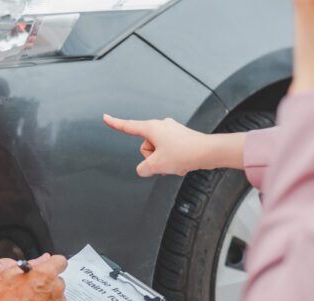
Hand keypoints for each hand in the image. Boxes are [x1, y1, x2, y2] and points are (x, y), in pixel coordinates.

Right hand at [0, 255, 68, 300]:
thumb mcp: (10, 274)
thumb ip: (31, 264)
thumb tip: (43, 259)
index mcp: (46, 274)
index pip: (60, 261)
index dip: (54, 264)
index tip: (50, 268)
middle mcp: (57, 288)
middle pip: (58, 281)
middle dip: (49, 284)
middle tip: (35, 291)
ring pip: (59, 297)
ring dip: (50, 298)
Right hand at [103, 114, 245, 176]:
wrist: (208, 152)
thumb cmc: (185, 153)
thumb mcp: (157, 165)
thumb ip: (143, 169)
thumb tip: (144, 169)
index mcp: (152, 128)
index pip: (128, 126)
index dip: (115, 123)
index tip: (105, 117)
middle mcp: (161, 126)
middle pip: (145, 146)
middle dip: (152, 158)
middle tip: (164, 163)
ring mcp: (171, 131)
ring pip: (157, 151)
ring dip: (163, 161)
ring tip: (175, 163)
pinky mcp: (180, 137)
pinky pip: (168, 152)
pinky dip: (172, 160)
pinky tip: (182, 163)